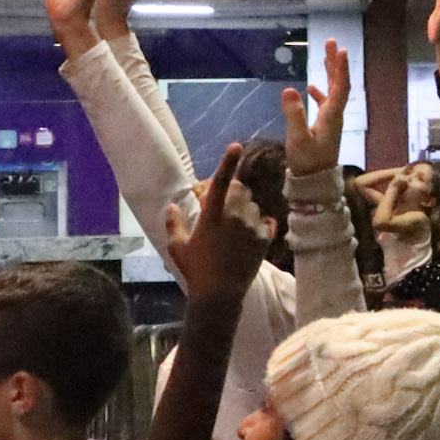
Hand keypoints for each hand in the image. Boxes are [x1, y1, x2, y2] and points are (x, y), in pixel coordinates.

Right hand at [165, 144, 273, 307]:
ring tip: (233, 228)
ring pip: (254, 205)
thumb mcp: (178, 246)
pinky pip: (267, 221)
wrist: (220, 294)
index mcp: (212, 215)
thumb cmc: (195, 269)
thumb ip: (174, 223)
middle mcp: (235, 217)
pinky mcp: (265, 239)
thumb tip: (172, 206)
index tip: (235, 146)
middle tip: (222, 203)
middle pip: (240, 189)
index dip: (228, 162)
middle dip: (232, 190)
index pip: (221, 182)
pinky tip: (250, 233)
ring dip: (245, 209)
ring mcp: (252, 227)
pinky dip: (260, 224)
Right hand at [282, 39, 349, 176]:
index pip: (341, 87)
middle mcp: (335, 115)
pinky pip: (324, 103)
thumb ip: (294, 114)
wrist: (314, 182)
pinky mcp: (323, 126)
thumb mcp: (298, 138)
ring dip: (329, 73)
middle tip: (332, 42)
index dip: (341, 68)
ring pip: (333, 91)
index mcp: (332, 116)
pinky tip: (310, 86)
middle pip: (339, 83)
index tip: (341, 50)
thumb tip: (289, 89)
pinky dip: (320, 92)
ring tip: (325, 54)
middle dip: (335, 63)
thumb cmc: (308, 161)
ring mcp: (330, 120)